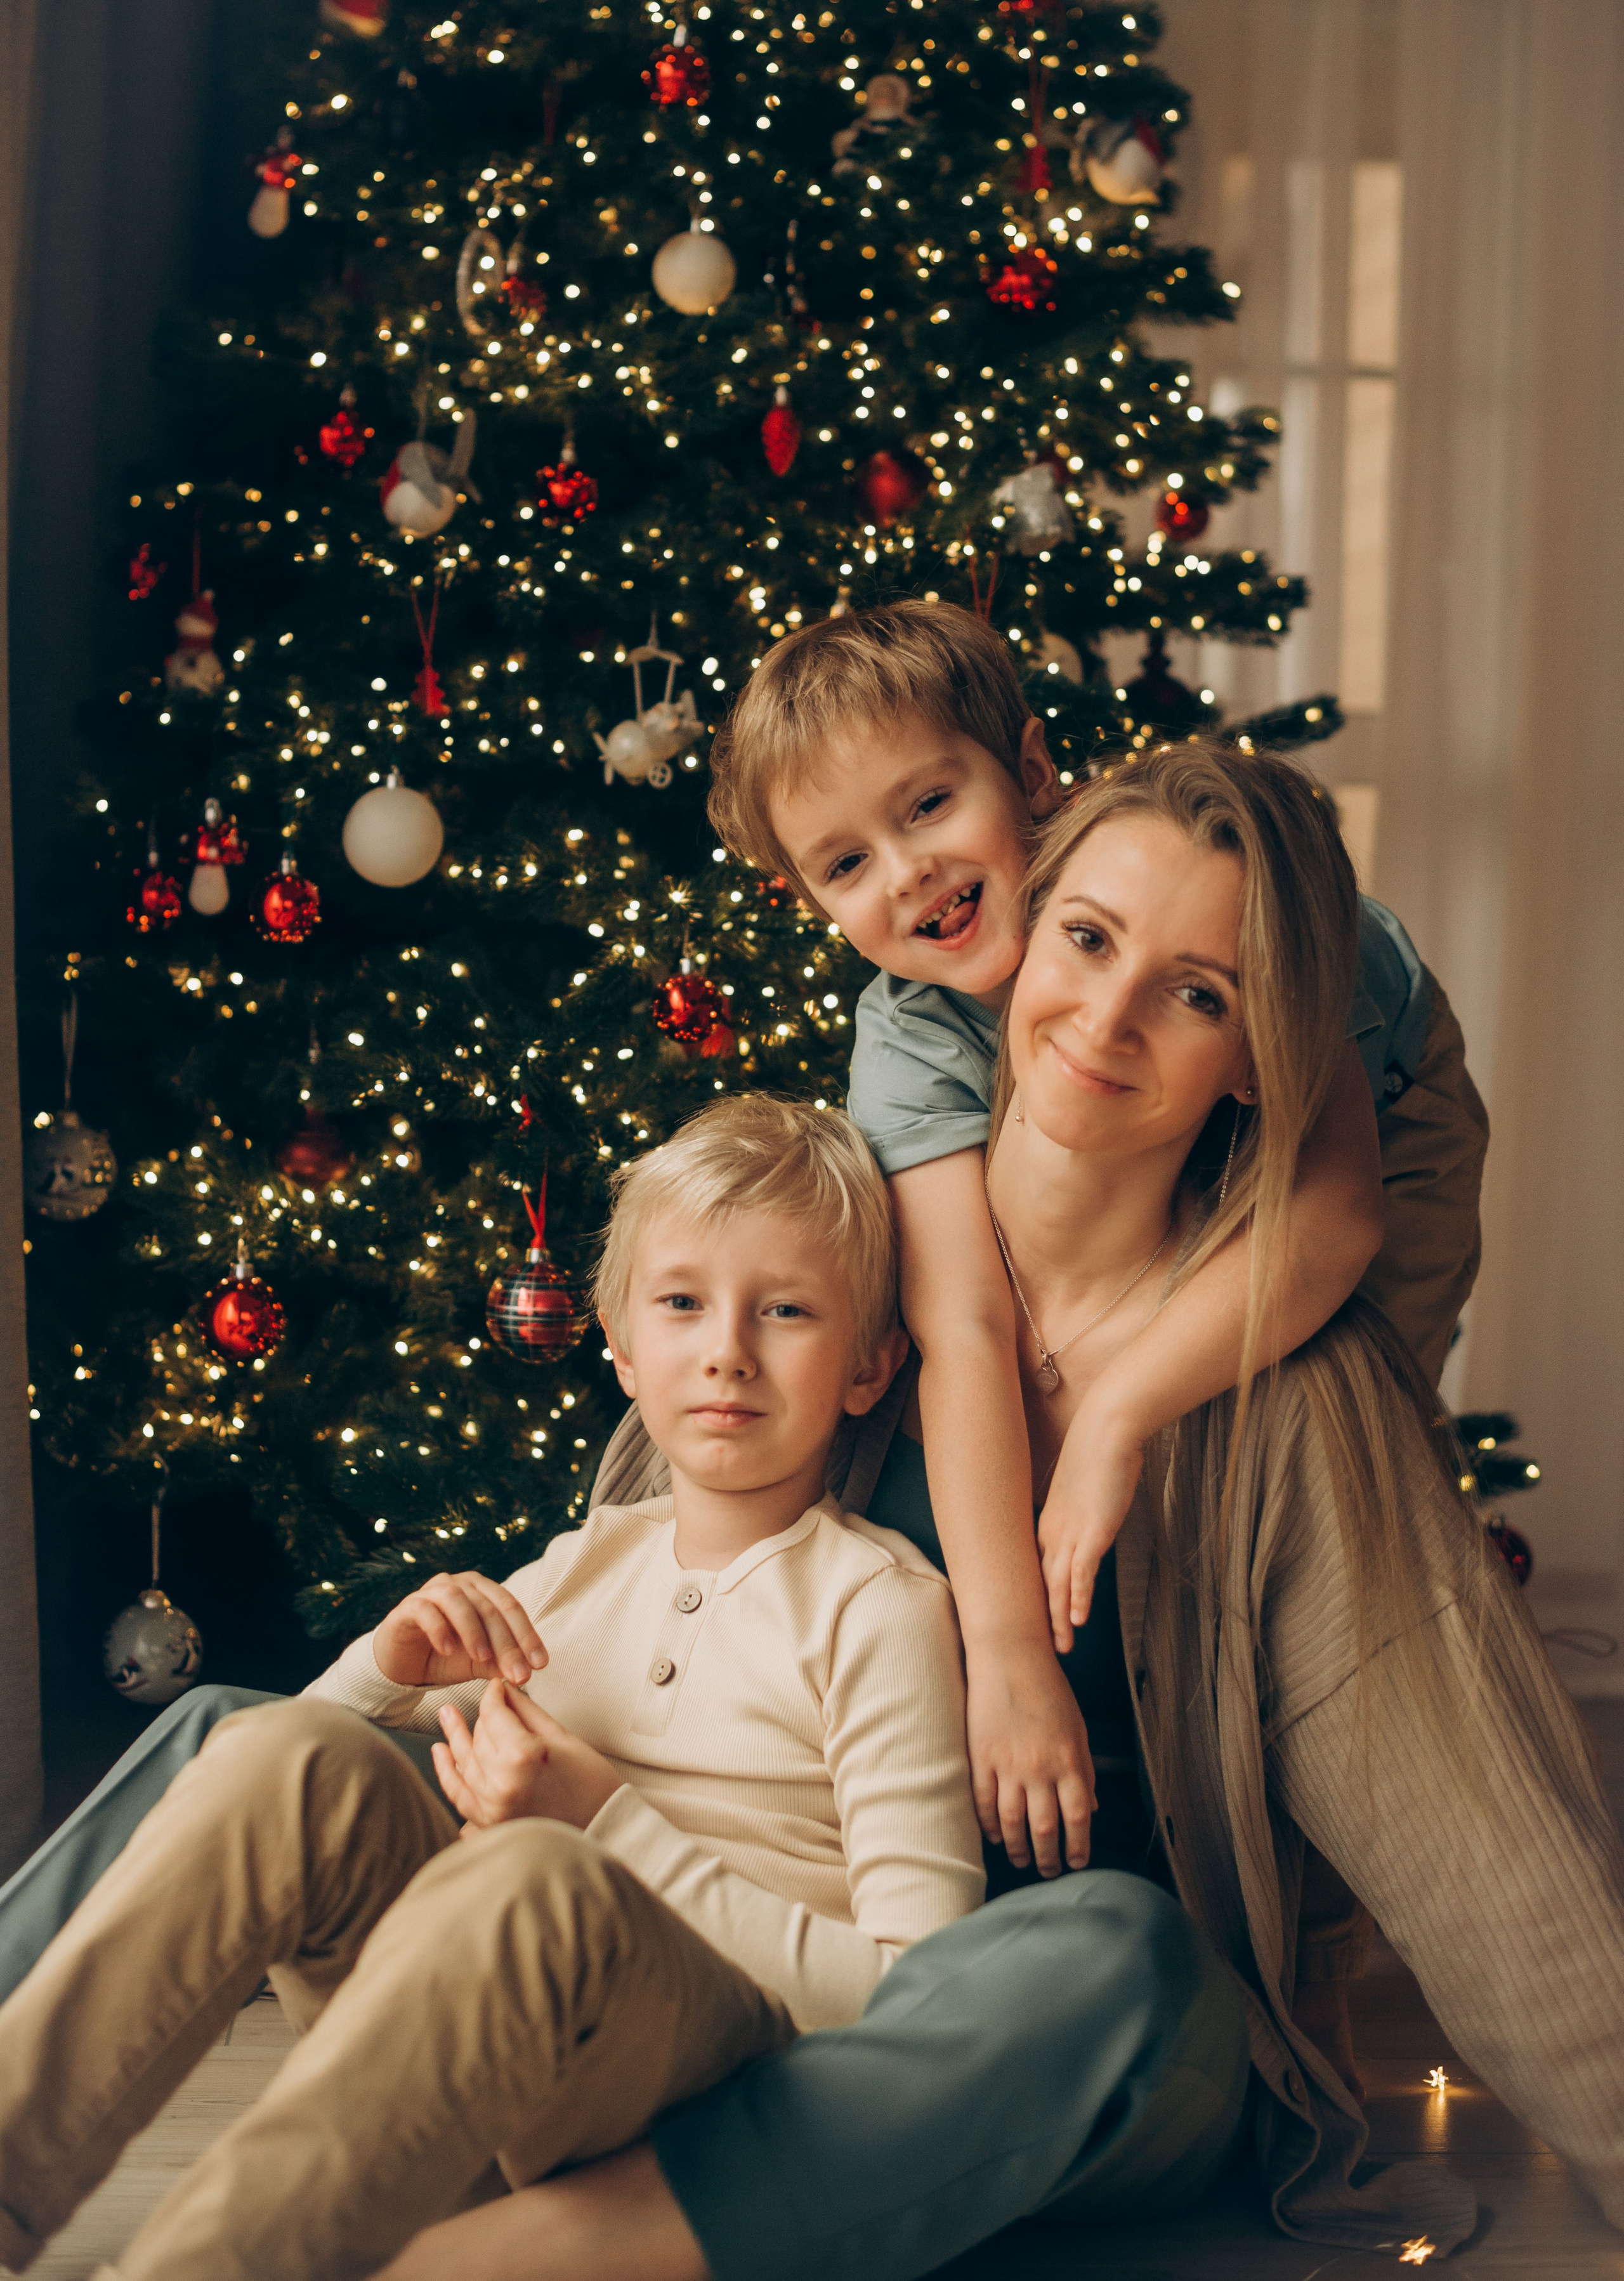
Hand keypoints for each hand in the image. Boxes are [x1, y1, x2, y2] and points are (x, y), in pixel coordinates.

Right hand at [373, 1571, 548, 1689]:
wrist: (402, 1663)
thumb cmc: (445, 1657)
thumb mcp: (477, 1663)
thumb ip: (499, 1662)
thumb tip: (527, 1671)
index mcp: (482, 1591)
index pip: (511, 1608)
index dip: (527, 1636)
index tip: (540, 1664)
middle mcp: (461, 1584)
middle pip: (489, 1607)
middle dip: (507, 1642)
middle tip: (517, 1673)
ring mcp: (433, 1592)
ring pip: (459, 1601)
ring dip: (473, 1630)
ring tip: (482, 1658)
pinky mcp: (408, 1606)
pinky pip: (426, 1611)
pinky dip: (440, 1629)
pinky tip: (448, 1650)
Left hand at [432, 1680, 621, 1831]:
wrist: (604, 1827)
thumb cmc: (591, 1782)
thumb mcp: (562, 1737)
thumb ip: (527, 1712)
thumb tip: (505, 1690)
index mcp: (521, 1756)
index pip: (494, 1715)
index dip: (494, 1695)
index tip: (497, 1686)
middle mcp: (500, 1783)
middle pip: (478, 1738)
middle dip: (482, 1716)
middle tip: (487, 1700)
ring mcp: (491, 1807)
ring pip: (465, 1763)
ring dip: (455, 1739)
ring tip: (446, 1715)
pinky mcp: (489, 1824)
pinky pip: (460, 1795)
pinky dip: (448, 1774)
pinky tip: (441, 1753)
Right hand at [966, 1642, 1094, 1876]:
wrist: (1011, 1656)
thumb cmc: (1050, 1691)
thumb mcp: (1078, 1730)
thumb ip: (1085, 1771)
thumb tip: (1093, 1809)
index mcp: (1070, 1761)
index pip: (1078, 1818)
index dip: (1078, 1848)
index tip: (1076, 1864)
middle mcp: (1041, 1768)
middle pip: (1045, 1828)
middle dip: (1048, 1857)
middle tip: (1048, 1873)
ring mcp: (1009, 1764)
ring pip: (1013, 1822)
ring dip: (1019, 1848)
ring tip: (1022, 1860)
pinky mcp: (982, 1757)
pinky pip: (984, 1802)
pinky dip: (989, 1825)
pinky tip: (995, 1836)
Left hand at [1037, 1425, 1144, 1653]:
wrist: (1106, 1429)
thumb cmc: (1100, 1453)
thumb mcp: (1087, 1489)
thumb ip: (1086, 1511)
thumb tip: (1094, 1520)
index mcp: (1049, 1522)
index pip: (1039, 1568)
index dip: (1041, 1596)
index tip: (1040, 1618)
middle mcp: (1052, 1532)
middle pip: (1044, 1583)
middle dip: (1045, 1616)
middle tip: (1047, 1645)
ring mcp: (1070, 1533)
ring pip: (1058, 1585)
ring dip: (1059, 1618)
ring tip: (1061, 1645)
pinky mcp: (1092, 1532)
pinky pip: (1081, 1573)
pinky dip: (1078, 1598)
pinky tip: (1078, 1621)